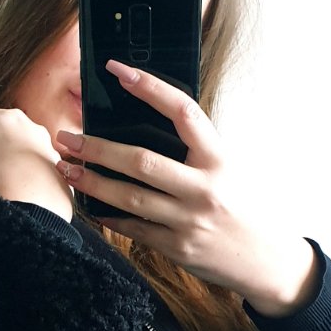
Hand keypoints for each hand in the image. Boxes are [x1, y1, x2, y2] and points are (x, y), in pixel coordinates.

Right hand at [0, 107, 74, 223]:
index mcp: (7, 118)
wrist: (28, 209)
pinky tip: (23, 186)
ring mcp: (49, 148)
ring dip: (16, 157)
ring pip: (27, 147)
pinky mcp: (59, 169)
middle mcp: (32, 127)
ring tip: (6, 177)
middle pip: (9, 130)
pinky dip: (31, 173)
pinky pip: (40, 167)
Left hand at [52, 59, 318, 313]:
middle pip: (141, 161)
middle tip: (67, 137)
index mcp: (219, 158)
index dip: (150, 87)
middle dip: (98, 148)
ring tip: (66, 168)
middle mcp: (205, 188)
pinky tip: (89, 204)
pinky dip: (108, 216)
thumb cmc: (240, 206)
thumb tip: (142, 123)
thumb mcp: (226, 169)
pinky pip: (134, 229)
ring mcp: (189, 220)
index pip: (182, 111)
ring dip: (92, 182)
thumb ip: (193, 150)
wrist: (264, 260)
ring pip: (130, 198)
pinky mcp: (178, 247)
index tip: (118, 70)